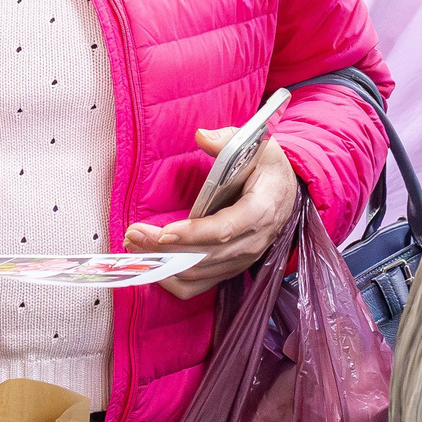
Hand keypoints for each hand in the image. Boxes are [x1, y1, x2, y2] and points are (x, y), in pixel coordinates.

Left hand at [120, 127, 299, 299]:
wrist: (287, 192)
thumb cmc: (268, 167)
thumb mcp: (256, 145)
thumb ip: (227, 140)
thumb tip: (202, 136)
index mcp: (260, 209)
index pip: (225, 229)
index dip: (194, 234)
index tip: (164, 232)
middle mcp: (253, 241)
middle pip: (205, 255)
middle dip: (165, 249)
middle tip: (134, 234)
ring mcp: (242, 259)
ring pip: (198, 273)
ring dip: (163, 264)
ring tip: (134, 244)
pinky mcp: (231, 268)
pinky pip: (199, 285)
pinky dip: (173, 280)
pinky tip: (151, 266)